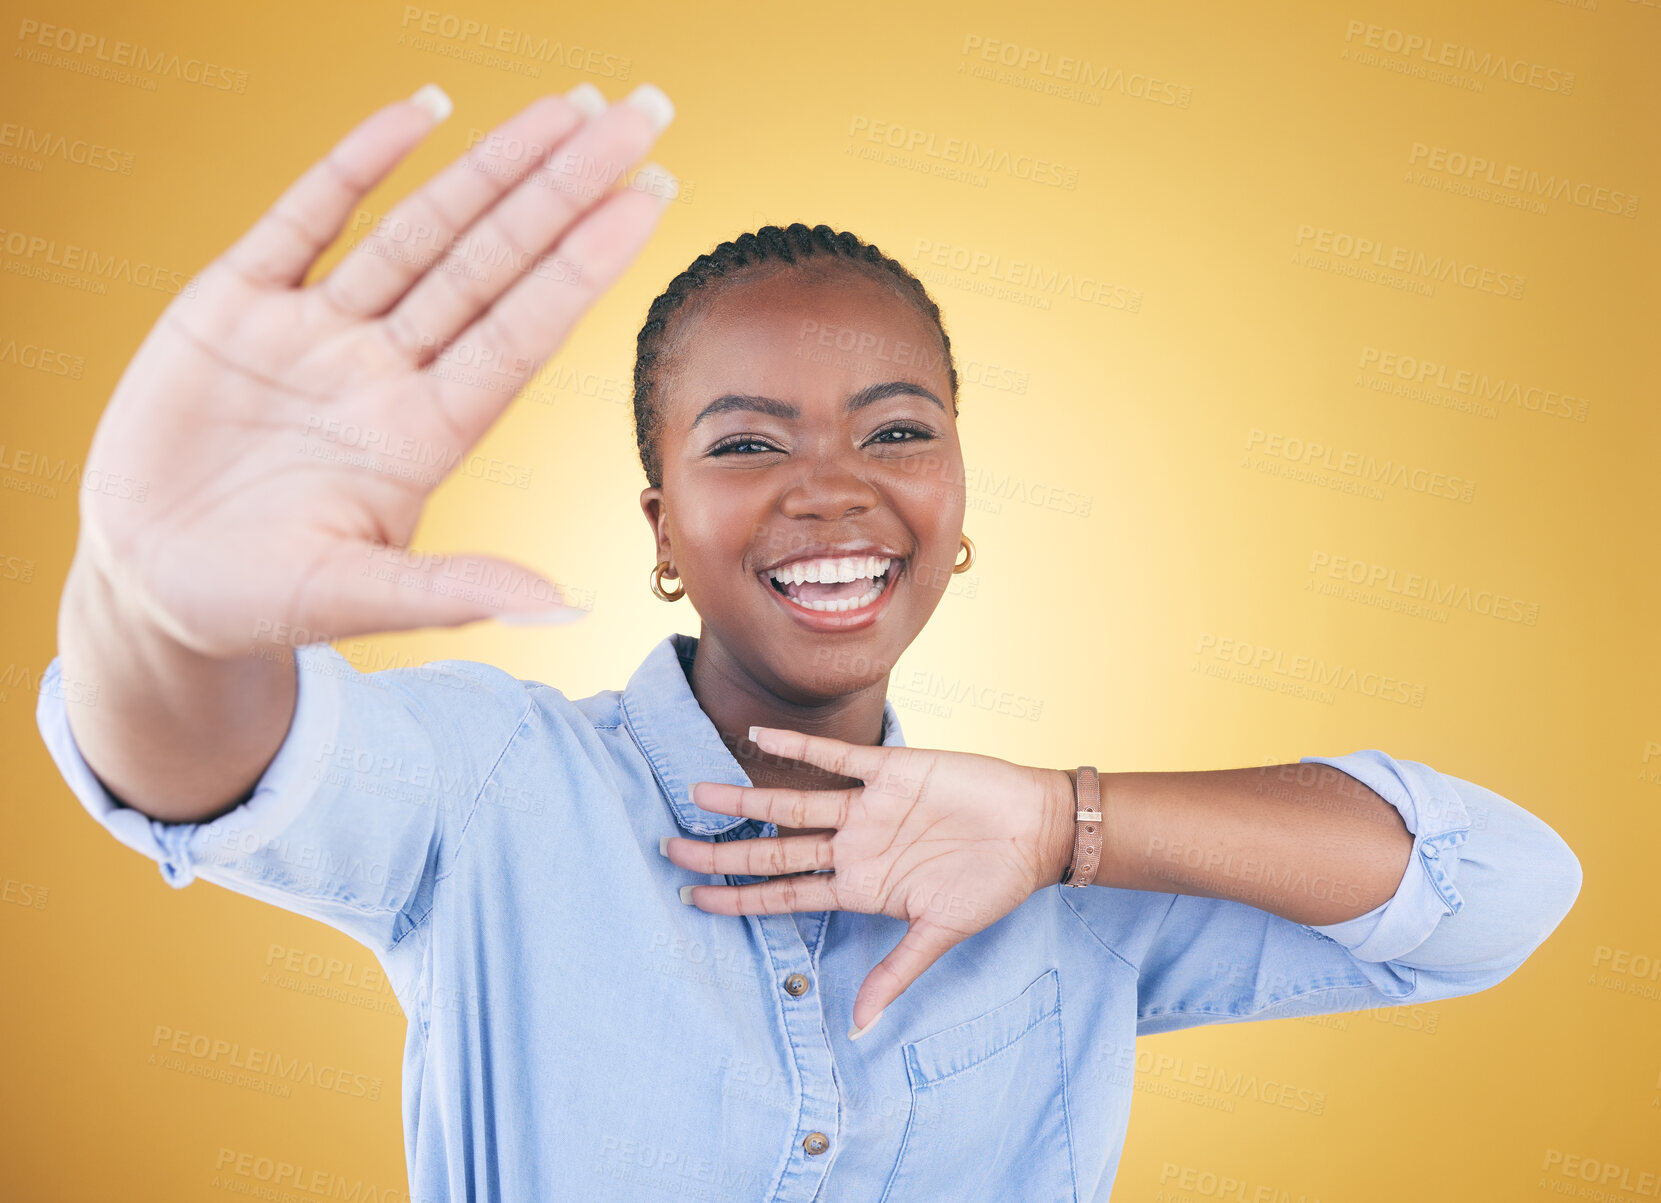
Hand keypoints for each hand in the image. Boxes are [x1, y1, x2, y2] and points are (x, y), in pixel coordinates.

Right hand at [76, 82, 675, 656]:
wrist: (152, 583)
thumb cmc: (258, 601)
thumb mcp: (353, 597)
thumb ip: (452, 590)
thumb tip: (568, 608)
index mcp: (422, 435)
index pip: (522, 332)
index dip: (584, 265)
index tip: (649, 200)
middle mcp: (385, 371)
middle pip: (492, 263)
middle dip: (564, 188)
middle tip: (639, 115)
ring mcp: (316, 332)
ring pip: (421, 230)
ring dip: (492, 166)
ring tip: (569, 108)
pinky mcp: (235, 306)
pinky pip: (307, 216)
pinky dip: (361, 162)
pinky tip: (424, 111)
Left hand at [670, 726, 1078, 1037]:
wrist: (1036, 831)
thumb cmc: (993, 885)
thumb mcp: (941, 934)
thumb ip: (895, 975)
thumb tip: (859, 1030)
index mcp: (859, 887)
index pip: (783, 896)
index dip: (736, 899)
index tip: (690, 898)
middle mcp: (853, 846)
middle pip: (773, 852)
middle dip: (721, 853)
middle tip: (667, 849)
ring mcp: (867, 808)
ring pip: (792, 804)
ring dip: (745, 799)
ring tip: (697, 793)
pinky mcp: (890, 771)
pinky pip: (836, 759)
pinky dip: (798, 749)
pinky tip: (758, 738)